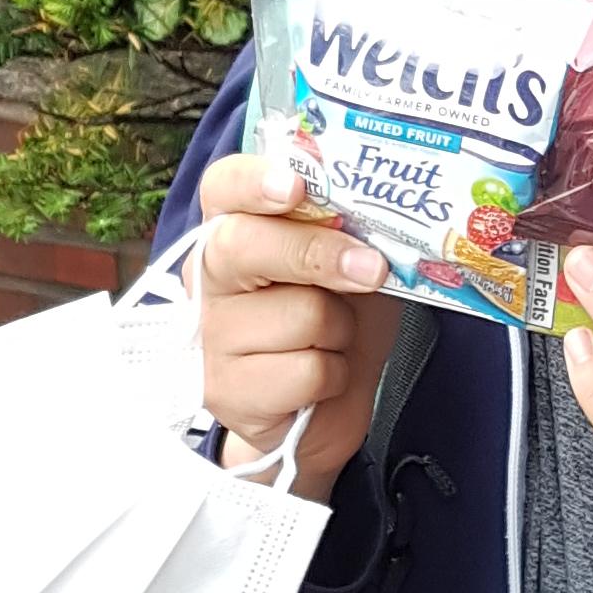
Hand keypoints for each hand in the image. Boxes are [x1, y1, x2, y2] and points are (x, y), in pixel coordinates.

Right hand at [196, 153, 401, 501]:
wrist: (324, 410)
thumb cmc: (336, 321)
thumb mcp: (354, 265)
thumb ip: (353, 235)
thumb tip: (383, 212)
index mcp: (233, 229)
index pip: (224, 187)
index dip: (255, 181)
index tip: (296, 188)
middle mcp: (208, 277)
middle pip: (248, 244)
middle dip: (319, 253)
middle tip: (372, 268)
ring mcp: (210, 335)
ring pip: (298, 315)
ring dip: (340, 331)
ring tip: (332, 341)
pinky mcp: (225, 391)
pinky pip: (305, 370)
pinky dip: (333, 376)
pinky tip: (320, 381)